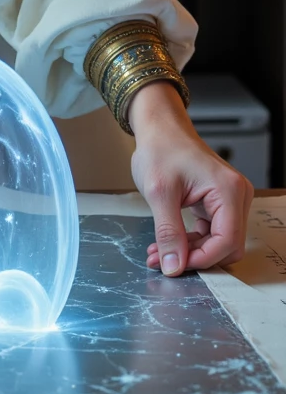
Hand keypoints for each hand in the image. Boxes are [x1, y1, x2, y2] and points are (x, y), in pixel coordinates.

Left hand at [128, 80, 252, 275]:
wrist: (159, 127)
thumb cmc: (160, 148)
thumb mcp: (159, 192)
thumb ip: (168, 232)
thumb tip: (174, 266)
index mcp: (229, 190)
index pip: (227, 241)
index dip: (203, 259)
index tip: (175, 265)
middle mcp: (236, 195)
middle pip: (227, 245)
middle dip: (195, 257)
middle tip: (162, 260)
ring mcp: (230, 199)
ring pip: (218, 242)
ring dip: (190, 251)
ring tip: (157, 252)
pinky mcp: (218, 202)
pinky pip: (211, 232)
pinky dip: (190, 240)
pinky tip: (166, 242)